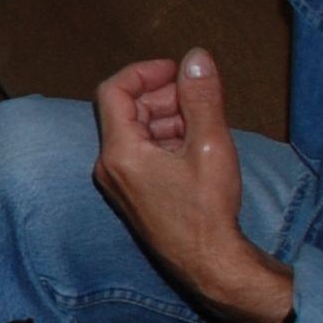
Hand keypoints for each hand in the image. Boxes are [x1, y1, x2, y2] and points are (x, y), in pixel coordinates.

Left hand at [91, 50, 292, 322]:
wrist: (210, 265)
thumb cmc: (208, 211)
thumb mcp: (211, 145)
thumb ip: (202, 97)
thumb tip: (197, 58)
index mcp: (120, 152)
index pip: (115, 91)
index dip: (145, 72)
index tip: (176, 70)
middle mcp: (111, 167)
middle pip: (129, 110)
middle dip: (164, 96)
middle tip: (200, 97)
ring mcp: (120, 183)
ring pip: (139, 132)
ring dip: (170, 118)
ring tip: (206, 124)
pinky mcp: (134, 194)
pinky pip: (144, 154)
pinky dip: (168, 141)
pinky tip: (198, 147)